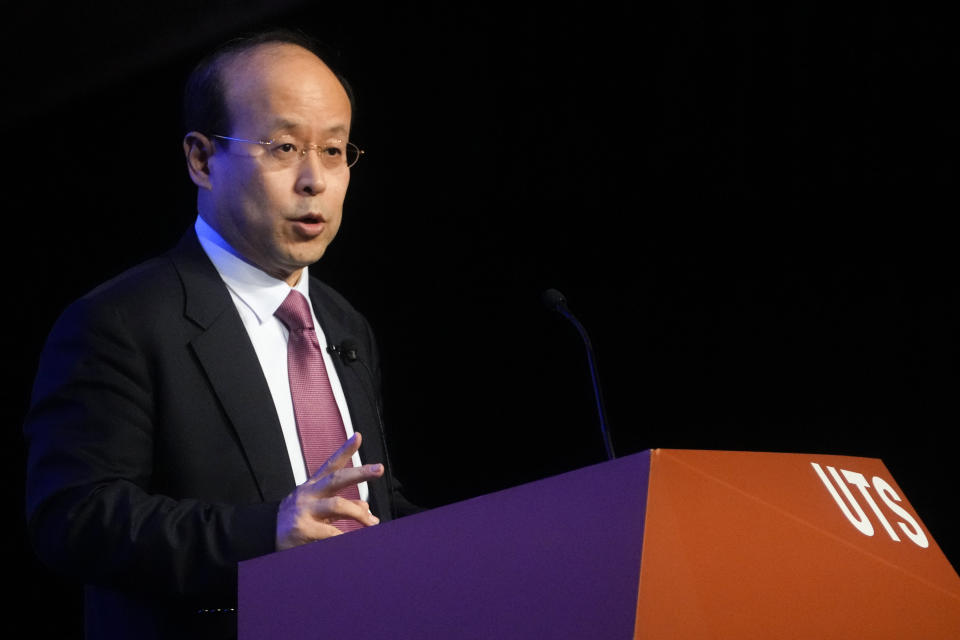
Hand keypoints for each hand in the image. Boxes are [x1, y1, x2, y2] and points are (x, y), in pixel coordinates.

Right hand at [275, 432, 384, 550]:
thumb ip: (342, 506)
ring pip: (337, 504)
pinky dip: (343, 536)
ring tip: (371, 523)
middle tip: (379, 469)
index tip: (358, 436)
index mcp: (313, 486)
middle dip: (360, 473)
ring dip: (358, 513)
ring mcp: (304, 510)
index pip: (331, 464)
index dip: (345, 450)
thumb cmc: (297, 520)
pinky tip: (350, 540)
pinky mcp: (302, 528)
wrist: (264, 537)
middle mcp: (309, 493)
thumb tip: (366, 508)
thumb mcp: (318, 509)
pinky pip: (330, 532)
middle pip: (337, 479)